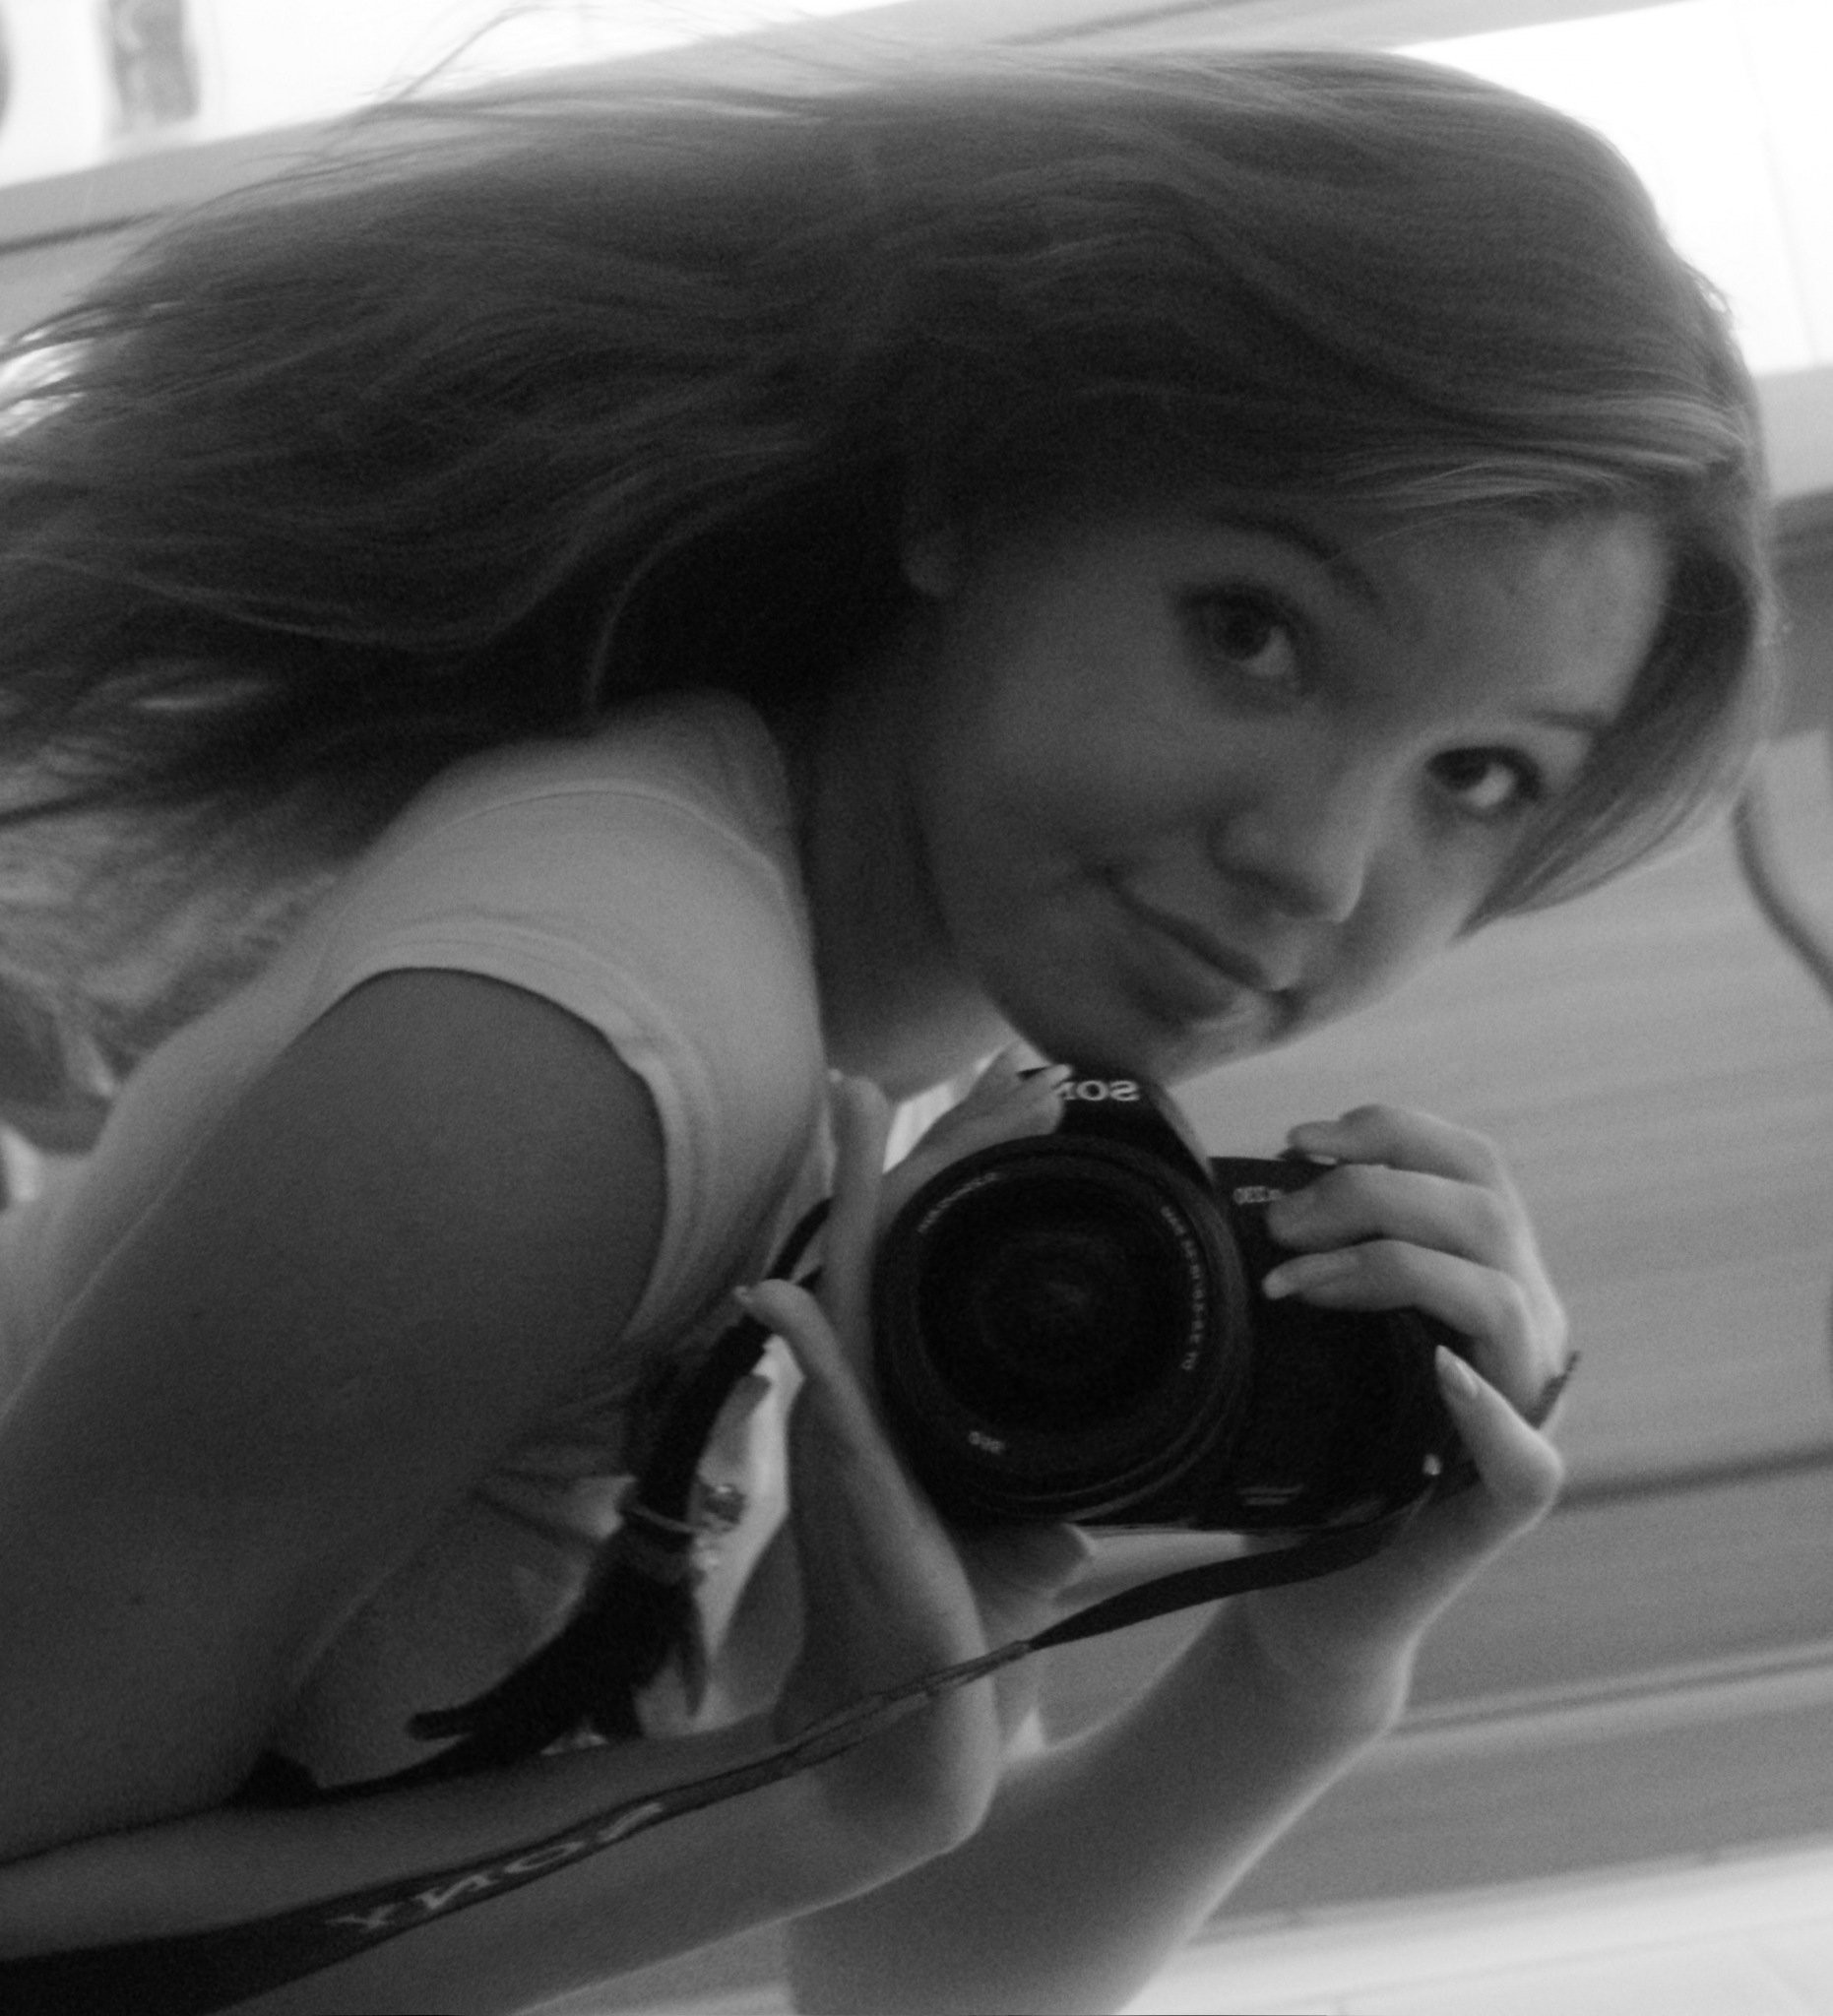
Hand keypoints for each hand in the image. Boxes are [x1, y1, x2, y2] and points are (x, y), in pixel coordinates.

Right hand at [743, 1068, 1081, 1862]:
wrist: (908, 1710)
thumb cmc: (951, 1607)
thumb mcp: (1024, 1517)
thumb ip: (1058, 1477)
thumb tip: (1118, 1466)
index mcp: (908, 1378)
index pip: (940, 1245)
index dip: (979, 1170)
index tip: (1033, 1099)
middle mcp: (871, 1382)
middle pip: (903, 1234)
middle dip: (955, 1145)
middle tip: (1016, 1073)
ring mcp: (851, 1425)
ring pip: (849, 1284)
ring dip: (853, 1192)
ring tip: (854, 1101)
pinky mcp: (849, 1485)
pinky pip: (822, 1403)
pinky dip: (804, 1345)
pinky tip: (783, 1295)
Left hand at [1236, 1105, 1566, 1704]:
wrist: (1312, 1594)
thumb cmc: (1307, 1451)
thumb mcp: (1302, 1333)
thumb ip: (1308, 1256)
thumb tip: (1247, 1178)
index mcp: (1486, 1278)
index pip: (1473, 1168)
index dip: (1393, 1134)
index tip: (1297, 1140)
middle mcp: (1524, 1333)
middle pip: (1487, 1212)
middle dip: (1372, 1191)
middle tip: (1281, 1224)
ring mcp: (1527, 1414)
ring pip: (1503, 1295)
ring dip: (1390, 1266)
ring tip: (1298, 1285)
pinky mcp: (1513, 1502)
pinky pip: (1530, 1452)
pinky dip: (1485, 1405)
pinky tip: (1437, 1372)